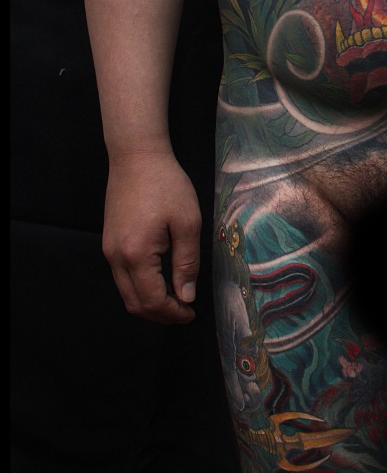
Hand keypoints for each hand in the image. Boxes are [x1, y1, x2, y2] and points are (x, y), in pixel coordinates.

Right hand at [102, 150, 201, 323]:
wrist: (136, 157)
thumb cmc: (166, 185)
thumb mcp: (187, 222)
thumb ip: (187, 262)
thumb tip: (186, 296)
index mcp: (136, 254)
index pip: (152, 301)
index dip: (173, 313)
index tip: (192, 313)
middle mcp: (116, 258)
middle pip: (134, 304)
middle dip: (161, 315)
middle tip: (185, 311)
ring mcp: (109, 250)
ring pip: (126, 293)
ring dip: (150, 303)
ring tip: (176, 299)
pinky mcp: (109, 243)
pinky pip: (122, 277)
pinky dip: (141, 288)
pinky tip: (161, 281)